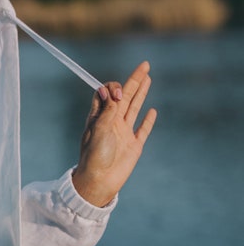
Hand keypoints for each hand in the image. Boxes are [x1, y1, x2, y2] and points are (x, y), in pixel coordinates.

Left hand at [71, 61, 156, 206]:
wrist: (99, 181)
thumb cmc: (94, 156)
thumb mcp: (99, 129)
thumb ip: (108, 110)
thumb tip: (109, 89)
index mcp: (100, 117)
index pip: (107, 94)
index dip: (114, 88)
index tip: (117, 95)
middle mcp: (112, 122)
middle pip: (125, 96)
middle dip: (134, 80)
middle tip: (145, 64)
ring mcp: (124, 133)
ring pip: (135, 108)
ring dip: (141, 93)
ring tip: (147, 78)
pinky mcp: (134, 146)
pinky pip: (143, 130)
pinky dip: (148, 121)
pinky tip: (152, 111)